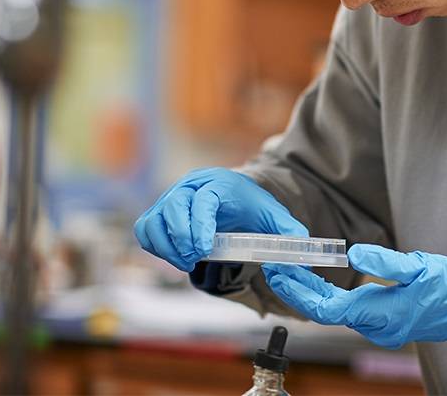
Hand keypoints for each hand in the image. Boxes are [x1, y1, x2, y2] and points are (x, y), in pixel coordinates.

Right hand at [134, 168, 307, 271]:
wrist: (232, 193)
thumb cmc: (250, 205)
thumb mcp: (272, 214)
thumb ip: (288, 230)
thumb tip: (301, 248)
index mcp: (218, 184)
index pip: (203, 200)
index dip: (200, 224)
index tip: (204, 249)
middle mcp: (190, 186)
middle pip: (173, 207)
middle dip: (182, 238)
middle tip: (196, 259)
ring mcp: (171, 198)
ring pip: (154, 220)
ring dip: (167, 246)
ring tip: (188, 262)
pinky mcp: (158, 211)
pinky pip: (145, 229)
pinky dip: (155, 246)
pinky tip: (176, 256)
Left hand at [263, 244, 446, 347]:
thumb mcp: (420, 266)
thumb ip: (385, 262)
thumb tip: (353, 256)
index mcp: (380, 313)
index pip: (326, 309)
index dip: (299, 292)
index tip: (281, 273)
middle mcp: (376, 326)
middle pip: (324, 312)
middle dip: (297, 290)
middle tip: (275, 266)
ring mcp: (381, 327)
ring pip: (334, 313)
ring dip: (310, 293)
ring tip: (290, 269)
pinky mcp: (386, 321)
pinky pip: (348, 312)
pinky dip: (327, 296)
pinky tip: (319, 281)